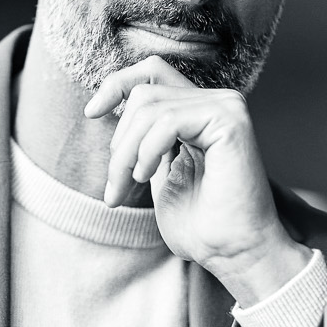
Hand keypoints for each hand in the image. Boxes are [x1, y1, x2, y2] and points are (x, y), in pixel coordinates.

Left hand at [85, 56, 310, 305]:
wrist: (236, 254)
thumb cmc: (202, 227)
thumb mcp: (157, 175)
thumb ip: (142, 141)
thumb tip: (104, 111)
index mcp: (200, 112)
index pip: (152, 71)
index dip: (116, 84)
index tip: (91, 114)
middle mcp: (216, 102)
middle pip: (143, 94)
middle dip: (118, 142)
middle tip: (114, 189)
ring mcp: (226, 107)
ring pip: (149, 107)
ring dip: (126, 153)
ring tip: (128, 186)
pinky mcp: (230, 120)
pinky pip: (167, 121)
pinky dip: (147, 151)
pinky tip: (147, 176)